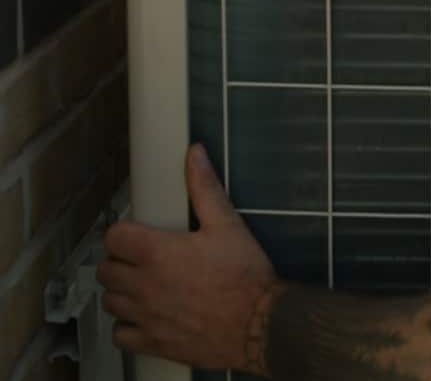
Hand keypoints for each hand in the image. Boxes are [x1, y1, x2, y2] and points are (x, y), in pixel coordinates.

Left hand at [98, 144, 276, 371]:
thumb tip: (194, 154)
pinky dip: (128, 326)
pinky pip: (120, 335)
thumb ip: (205, 188)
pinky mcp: (152, 342)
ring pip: (110, 302)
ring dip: (122, 292)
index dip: (124, 233)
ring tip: (143, 286)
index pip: (114, 237)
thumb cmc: (244, 273)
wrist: (259, 323)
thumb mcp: (228, 224)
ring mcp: (145, 316)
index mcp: (157, 252)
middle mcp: (143, 285)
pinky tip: (146, 316)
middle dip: (120, 261)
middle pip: (106, 270)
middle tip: (142, 259)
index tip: (137, 234)